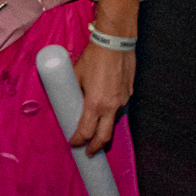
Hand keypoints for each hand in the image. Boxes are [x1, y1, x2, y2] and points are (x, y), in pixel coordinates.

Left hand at [70, 41, 134, 155]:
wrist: (115, 42)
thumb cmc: (93, 57)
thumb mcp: (76, 74)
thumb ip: (72, 89)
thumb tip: (66, 96)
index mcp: (95, 104)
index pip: (86, 131)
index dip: (78, 140)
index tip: (73, 144)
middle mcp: (111, 106)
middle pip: (104, 136)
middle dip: (96, 147)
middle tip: (89, 153)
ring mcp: (122, 101)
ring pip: (113, 122)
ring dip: (104, 130)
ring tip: (96, 134)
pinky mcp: (128, 93)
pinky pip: (118, 107)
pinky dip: (110, 112)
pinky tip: (105, 108)